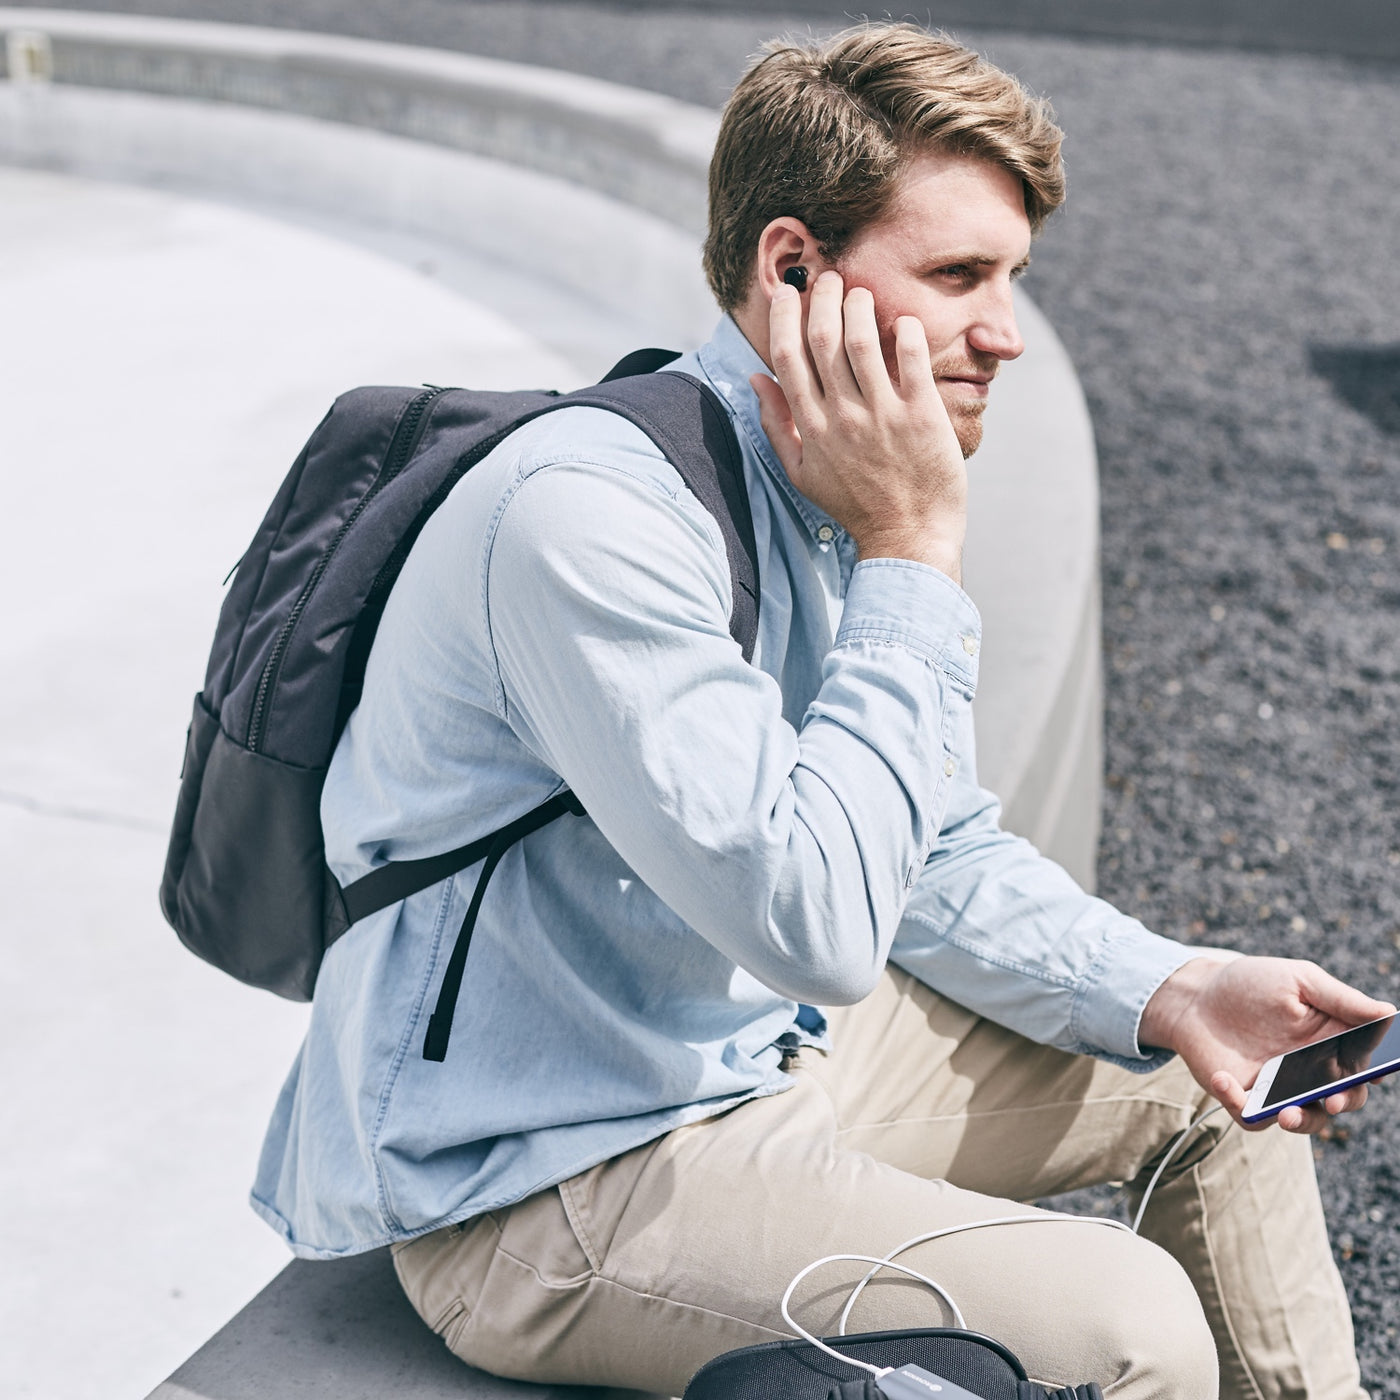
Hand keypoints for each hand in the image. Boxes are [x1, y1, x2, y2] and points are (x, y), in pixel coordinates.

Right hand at [748, 271, 966, 579]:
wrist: (907, 537)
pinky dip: (905, 330)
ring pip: (862, 340)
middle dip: (822, 298)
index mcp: (812, 427)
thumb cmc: (855, 506)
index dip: (784, 316)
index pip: (787, 357)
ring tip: (862, 293)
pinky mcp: (921, 414)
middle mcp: (842, 416)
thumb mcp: (802, 472)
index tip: (788, 292)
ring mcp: (882, 414)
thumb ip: (777, 425)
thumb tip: (756, 379)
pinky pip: (911, 357)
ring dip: (859, 305)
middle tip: (830, 278)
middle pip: (823, 338)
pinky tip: (902, 321)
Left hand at [1140, 955, 1396, 1132]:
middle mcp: (1313, 1072)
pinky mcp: (1246, 1098)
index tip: (1376, 1073)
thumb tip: (1389, 1012)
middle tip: (1331, 1100)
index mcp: (1334, 1043)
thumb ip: (1340, 1000)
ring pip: (1303, 1119)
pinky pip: (1251, 1115)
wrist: (1195, 995)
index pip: (1365, 1067)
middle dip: (1342, 1103)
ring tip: (1285, 1113)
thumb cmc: (1251, 984)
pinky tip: (1223, 1078)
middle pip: (1342, 1099)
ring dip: (1300, 1121)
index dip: (1374, 1073)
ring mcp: (1280, 1089)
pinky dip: (1239, 1103)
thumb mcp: (1298, 980)